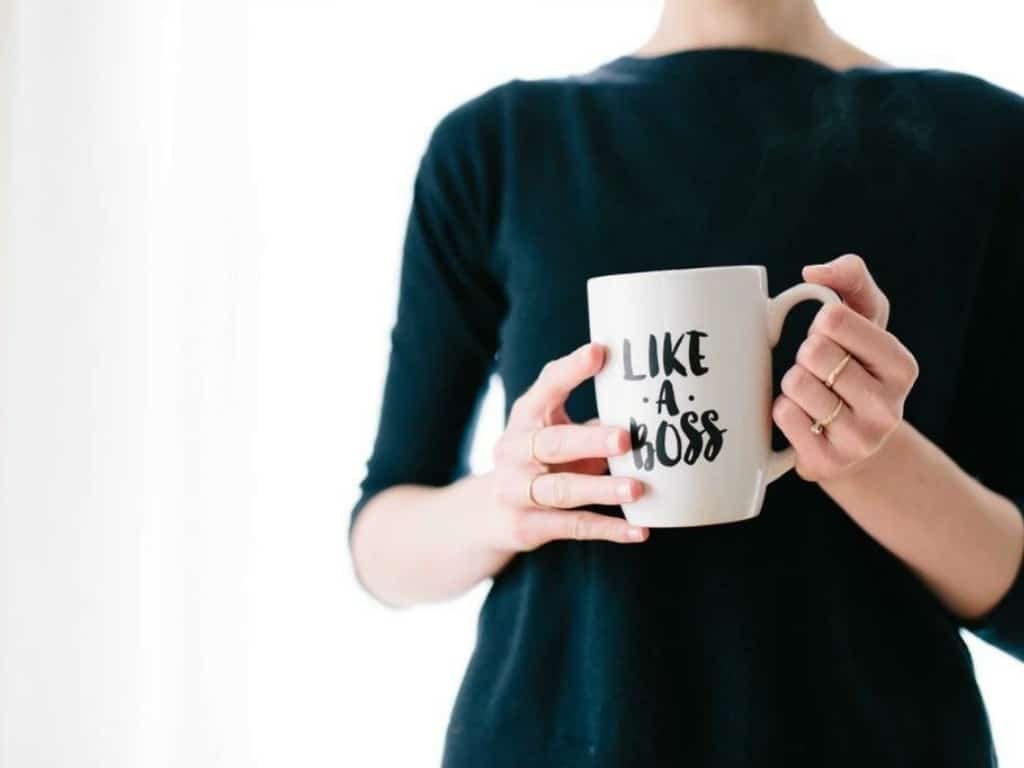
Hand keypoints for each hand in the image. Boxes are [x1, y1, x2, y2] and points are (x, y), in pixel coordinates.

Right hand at [488, 342, 648, 551]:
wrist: (489, 514)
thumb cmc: (539, 461)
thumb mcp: (554, 431)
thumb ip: (590, 419)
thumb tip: (651, 403)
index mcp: (525, 417)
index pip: (546, 389)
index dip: (571, 371)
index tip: (600, 352)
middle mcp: (515, 451)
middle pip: (553, 444)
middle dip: (589, 441)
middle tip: (626, 439)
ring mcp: (516, 491)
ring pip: (562, 490)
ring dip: (601, 489)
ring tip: (637, 489)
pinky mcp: (528, 526)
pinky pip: (573, 527)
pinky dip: (608, 529)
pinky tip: (640, 530)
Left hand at [772, 253, 919, 482]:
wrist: (853, 443)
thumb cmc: (854, 366)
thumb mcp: (864, 318)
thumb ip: (850, 278)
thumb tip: (814, 272)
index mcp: (901, 366)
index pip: (835, 319)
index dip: (821, 324)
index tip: (832, 339)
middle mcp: (889, 406)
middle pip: (813, 352)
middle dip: (805, 355)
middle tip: (820, 371)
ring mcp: (860, 440)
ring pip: (795, 384)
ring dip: (791, 384)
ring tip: (812, 395)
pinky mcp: (828, 463)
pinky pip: (783, 415)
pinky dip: (782, 409)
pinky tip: (802, 418)